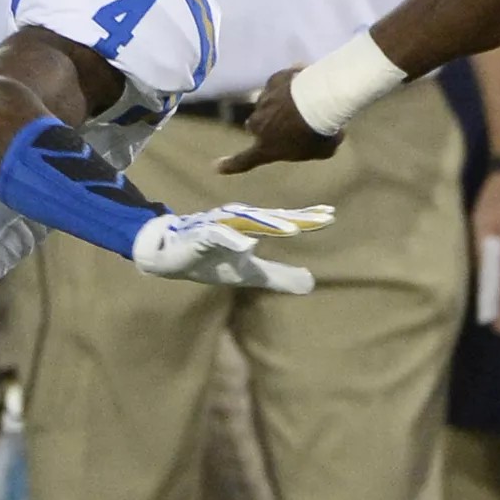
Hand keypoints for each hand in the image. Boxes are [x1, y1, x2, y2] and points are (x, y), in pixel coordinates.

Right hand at [130, 203, 334, 293]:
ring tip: (292, 229)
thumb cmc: (210, 259)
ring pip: (248, 222)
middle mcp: (239, 220)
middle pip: (272, 217)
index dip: (306, 218)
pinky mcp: (201, 235)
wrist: (169, 257)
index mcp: (251, 226)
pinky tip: (246, 244)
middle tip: (323, 217)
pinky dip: (232, 238)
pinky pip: (218, 235)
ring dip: (270, 224)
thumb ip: (278, 276)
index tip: (331, 216)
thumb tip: (311, 283)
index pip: (283, 220)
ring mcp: (220, 225)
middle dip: (296, 217)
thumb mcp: (249, 273)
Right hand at [218, 69, 343, 173]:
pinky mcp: (273, 80)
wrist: (321, 100)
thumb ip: (312, 147)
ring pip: (267, 102)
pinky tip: (305, 80)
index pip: (244, 161)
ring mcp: (263, 100)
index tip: (216, 167)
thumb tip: (317, 139)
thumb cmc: (321, 132)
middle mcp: (258, 124)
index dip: (230, 165)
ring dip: (280, 102)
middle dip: (267, 123)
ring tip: (305, 100)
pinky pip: (280, 83)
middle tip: (288, 122)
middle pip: (255, 124)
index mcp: (266, 147)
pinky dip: (290, 83)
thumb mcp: (321, 150)